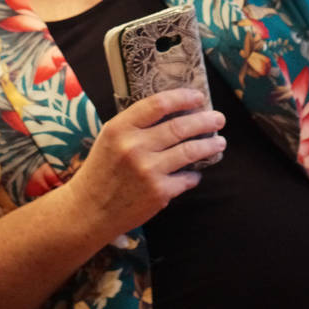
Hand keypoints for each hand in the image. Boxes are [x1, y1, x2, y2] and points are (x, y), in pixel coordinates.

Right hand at [63, 89, 225, 237]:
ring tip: (220, 142)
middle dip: (205, 121)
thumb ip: (136, 125)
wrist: (88, 211)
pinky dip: (194, 175)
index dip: (183, 98)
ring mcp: (148, 170)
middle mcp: (134, 146)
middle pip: (179, 126)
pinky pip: (187, 178)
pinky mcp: (158, 192)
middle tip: (219, 119)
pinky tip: (196, 173)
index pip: (158, 104)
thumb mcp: (110, 139)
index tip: (199, 97)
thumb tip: (175, 112)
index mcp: (120, 127)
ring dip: (209, 146)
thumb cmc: (101, 171)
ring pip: (190, 151)